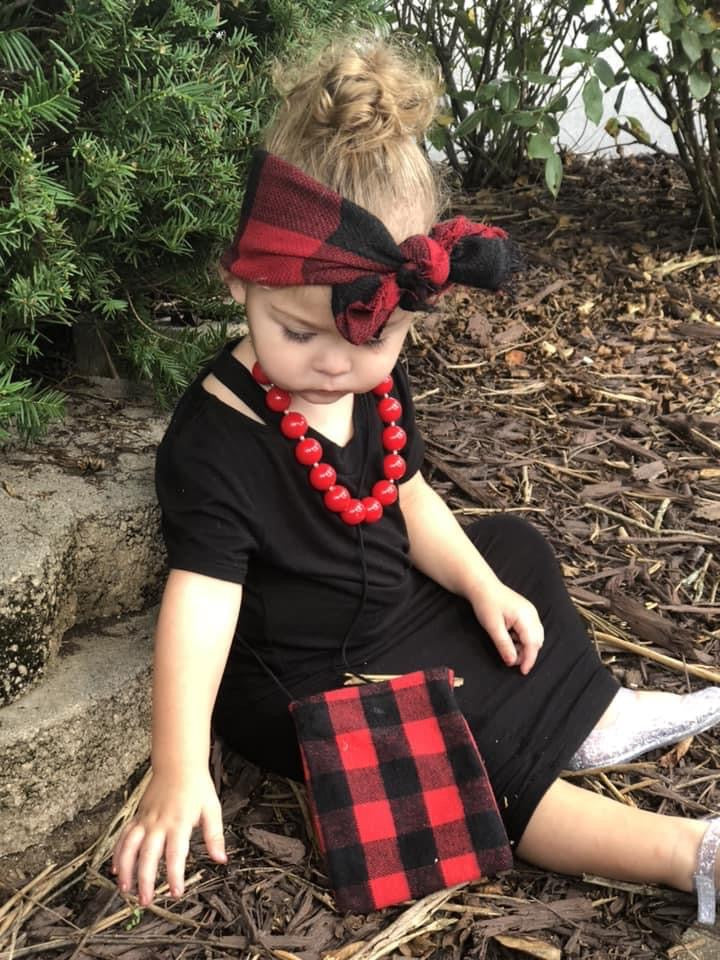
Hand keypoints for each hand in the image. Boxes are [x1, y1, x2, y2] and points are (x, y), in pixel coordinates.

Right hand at [112, 768, 226, 905]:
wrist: (178, 763)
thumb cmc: (196, 786)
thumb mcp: (212, 809)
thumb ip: (215, 836)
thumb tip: (221, 859)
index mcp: (179, 823)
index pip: (175, 855)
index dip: (175, 876)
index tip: (176, 893)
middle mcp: (159, 823)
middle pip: (148, 855)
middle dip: (145, 880)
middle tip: (145, 900)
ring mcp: (145, 819)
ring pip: (129, 846)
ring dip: (125, 868)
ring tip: (124, 888)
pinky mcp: (137, 816)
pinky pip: (123, 836)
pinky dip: (117, 852)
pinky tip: (114, 868)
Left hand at [469, 578, 543, 674]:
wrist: (482, 586)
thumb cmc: (486, 603)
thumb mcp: (493, 626)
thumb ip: (503, 644)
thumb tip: (512, 661)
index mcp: (525, 616)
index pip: (532, 643)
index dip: (529, 659)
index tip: (523, 671)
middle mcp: (532, 614)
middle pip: (536, 641)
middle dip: (526, 654)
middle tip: (510, 660)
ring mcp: (530, 612)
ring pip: (534, 637)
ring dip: (524, 647)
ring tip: (507, 647)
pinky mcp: (526, 613)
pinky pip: (530, 631)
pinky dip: (522, 639)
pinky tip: (509, 638)